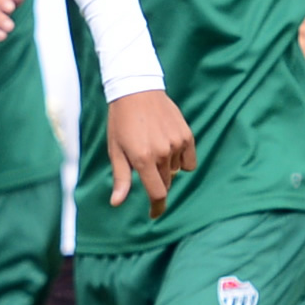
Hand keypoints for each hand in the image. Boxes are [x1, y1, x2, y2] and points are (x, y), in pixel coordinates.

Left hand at [100, 87, 194, 212]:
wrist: (137, 90)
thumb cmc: (121, 122)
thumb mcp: (115, 150)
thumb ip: (121, 178)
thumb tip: (117, 203)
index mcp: (143, 159)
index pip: (157, 193)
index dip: (157, 207)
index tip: (154, 214)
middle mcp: (162, 153)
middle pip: (166, 183)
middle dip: (156, 182)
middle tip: (145, 165)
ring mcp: (177, 143)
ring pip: (176, 171)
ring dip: (167, 168)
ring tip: (153, 148)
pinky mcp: (187, 135)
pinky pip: (189, 160)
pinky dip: (180, 160)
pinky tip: (169, 147)